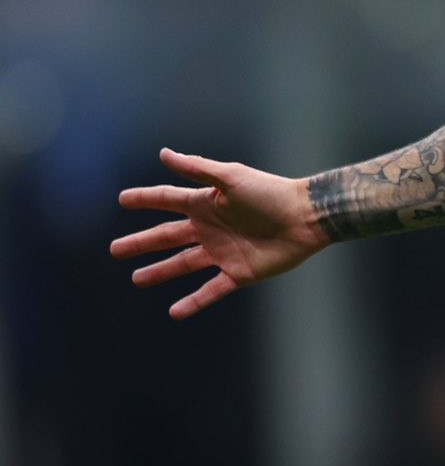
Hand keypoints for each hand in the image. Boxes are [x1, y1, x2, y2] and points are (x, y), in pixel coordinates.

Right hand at [112, 150, 327, 318]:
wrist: (306, 218)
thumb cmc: (271, 193)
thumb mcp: (231, 177)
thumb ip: (197, 168)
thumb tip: (163, 153)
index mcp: (206, 203)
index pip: (168, 200)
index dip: (145, 199)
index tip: (121, 200)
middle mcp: (210, 228)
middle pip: (168, 237)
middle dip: (142, 243)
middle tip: (115, 250)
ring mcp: (223, 252)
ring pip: (183, 265)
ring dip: (160, 272)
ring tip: (137, 279)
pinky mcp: (239, 273)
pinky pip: (211, 290)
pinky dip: (193, 302)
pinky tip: (174, 312)